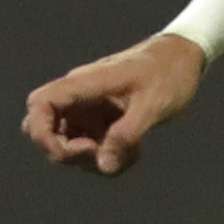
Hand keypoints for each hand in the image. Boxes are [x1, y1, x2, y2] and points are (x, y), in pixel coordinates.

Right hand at [21, 35, 206, 176]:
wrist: (183, 56)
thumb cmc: (168, 73)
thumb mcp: (154, 104)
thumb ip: (127, 135)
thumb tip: (104, 167)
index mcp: (85, 84)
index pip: (40, 104)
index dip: (41, 132)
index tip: (70, 150)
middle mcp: (79, 97)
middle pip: (45, 131)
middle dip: (69, 153)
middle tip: (104, 153)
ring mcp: (88, 110)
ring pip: (68, 144)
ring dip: (94, 159)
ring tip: (132, 151)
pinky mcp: (100, 120)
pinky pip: (91, 147)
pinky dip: (107, 156)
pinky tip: (135, 150)